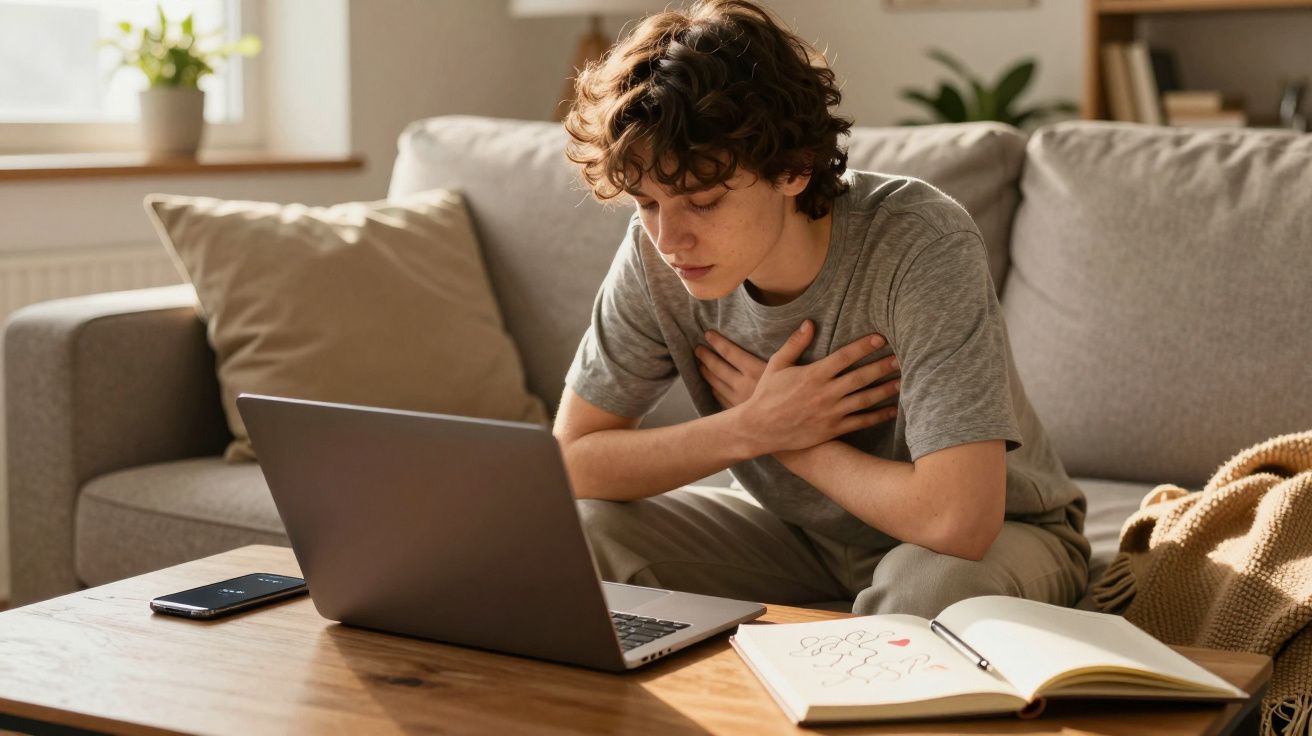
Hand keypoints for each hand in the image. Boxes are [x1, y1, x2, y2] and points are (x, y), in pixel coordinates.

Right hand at [696, 326, 900, 410]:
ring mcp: (830, 413)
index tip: (880, 338)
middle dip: (882, 367)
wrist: (759, 429)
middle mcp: (825, 393)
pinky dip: (878, 416)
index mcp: (813, 374)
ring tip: (903, 381)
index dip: (863, 346)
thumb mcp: (777, 365)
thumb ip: (795, 344)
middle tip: (901, 359)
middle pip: (860, 377)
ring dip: (885, 390)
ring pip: (864, 399)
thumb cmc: (767, 395)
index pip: (844, 357)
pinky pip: (860, 422)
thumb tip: (810, 323)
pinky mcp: (832, 430)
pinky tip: (892, 410)